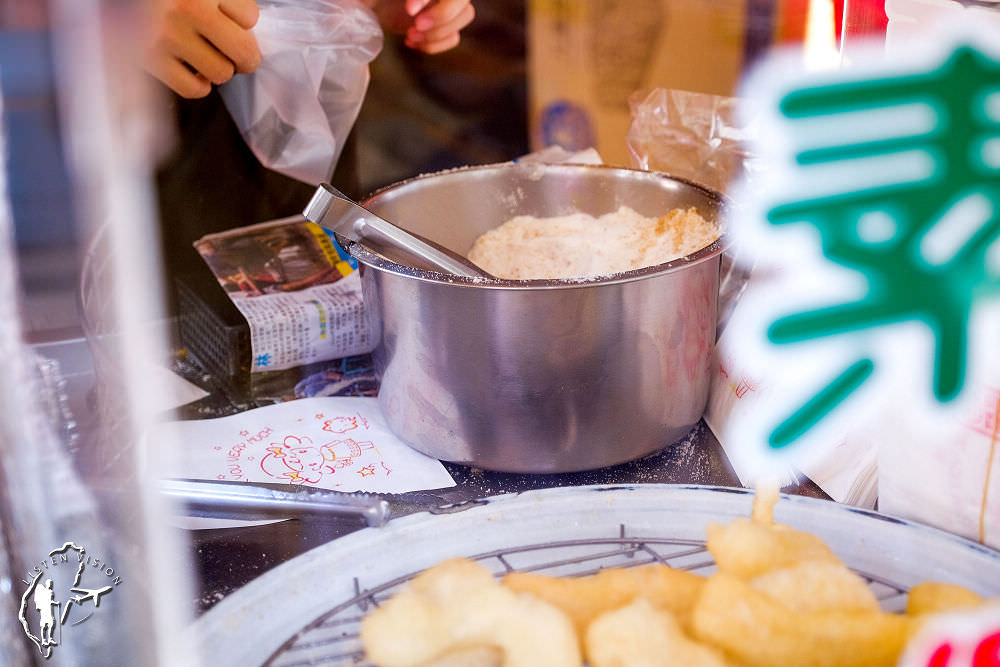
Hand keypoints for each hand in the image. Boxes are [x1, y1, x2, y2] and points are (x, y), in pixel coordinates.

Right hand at [143, 0, 261, 97]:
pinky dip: (198, 85)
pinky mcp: (148, 58)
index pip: (250, 18)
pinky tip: (192, 72)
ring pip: (221, 73)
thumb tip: (247, 32)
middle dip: (245, 58)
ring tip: (206, 58)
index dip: (244, 23)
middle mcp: (187, 9)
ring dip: (218, 70)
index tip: (231, 22)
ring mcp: (167, 36)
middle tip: (238, 57)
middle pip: (244, 52)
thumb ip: (220, 2)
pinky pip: (193, 88)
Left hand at [370, 0, 474, 53]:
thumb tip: (414, 8)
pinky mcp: (441, 25)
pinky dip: (433, 44)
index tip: (409, 10)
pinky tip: (410, 41)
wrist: (364, 2)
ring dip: (438, 31)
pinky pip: (454, 37)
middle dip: (442, 15)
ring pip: (465, 15)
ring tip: (410, 35)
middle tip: (415, 25)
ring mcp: (446, 3)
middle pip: (463, 0)